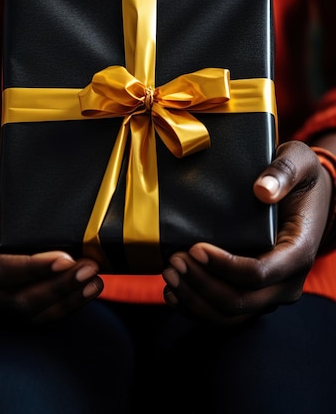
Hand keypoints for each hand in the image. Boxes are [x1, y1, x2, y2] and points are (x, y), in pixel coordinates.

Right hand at [0, 149, 102, 323]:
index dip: (32, 269)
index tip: (66, 258)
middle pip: (13, 299)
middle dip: (56, 287)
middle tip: (90, 268)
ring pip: (23, 312)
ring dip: (62, 301)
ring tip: (94, 281)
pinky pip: (27, 312)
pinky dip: (57, 307)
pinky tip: (82, 291)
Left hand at [162, 140, 332, 325]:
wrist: (307, 195)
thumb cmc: (300, 177)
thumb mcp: (298, 162)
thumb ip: (283, 171)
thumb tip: (262, 189)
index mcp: (299, 251)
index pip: (259, 273)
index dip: (224, 266)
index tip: (195, 247)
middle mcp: (287, 280)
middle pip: (240, 300)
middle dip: (201, 284)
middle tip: (174, 260)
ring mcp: (270, 292)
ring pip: (230, 314)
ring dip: (195, 299)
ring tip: (169, 272)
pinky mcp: (254, 293)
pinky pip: (224, 314)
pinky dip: (196, 307)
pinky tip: (173, 293)